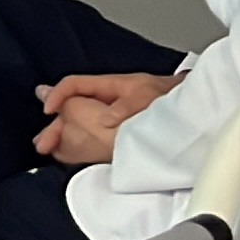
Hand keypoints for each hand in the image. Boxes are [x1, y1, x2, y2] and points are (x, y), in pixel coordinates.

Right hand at [34, 71, 180, 166]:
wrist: (198, 111)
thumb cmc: (174, 98)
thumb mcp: (150, 98)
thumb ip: (126, 106)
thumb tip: (104, 119)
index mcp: (112, 86)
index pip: (75, 85)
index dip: (58, 95)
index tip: (49, 111)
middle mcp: (109, 101)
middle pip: (73, 108)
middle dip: (55, 124)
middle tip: (42, 143)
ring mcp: (115, 117)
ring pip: (80, 123)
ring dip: (63, 135)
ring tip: (50, 150)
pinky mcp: (121, 134)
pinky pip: (93, 136)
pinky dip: (79, 144)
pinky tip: (71, 154)